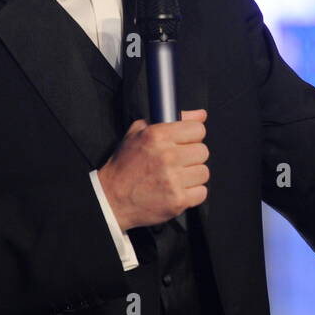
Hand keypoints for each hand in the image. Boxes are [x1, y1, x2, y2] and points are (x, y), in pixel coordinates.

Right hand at [97, 109, 209, 229]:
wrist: (111, 199)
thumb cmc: (124, 167)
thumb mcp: (138, 133)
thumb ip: (171, 119)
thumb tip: (200, 114)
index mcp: (157, 136)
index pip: (197, 129)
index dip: (192, 136)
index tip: (185, 142)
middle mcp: (167, 156)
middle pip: (203, 151)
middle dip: (192, 157)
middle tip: (178, 162)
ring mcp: (173, 179)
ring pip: (204, 172)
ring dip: (192, 176)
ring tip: (176, 178)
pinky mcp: (178, 200)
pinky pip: (201, 192)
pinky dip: (191, 194)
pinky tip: (177, 191)